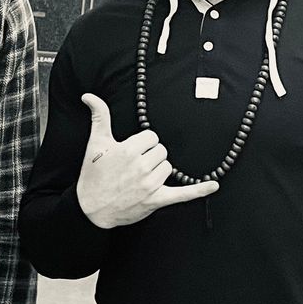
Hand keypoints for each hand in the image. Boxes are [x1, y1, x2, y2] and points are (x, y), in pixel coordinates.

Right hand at [75, 93, 217, 229]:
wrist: (90, 208)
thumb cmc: (93, 175)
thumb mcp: (95, 143)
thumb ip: (99, 116)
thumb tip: (89, 96)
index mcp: (128, 150)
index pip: (151, 137)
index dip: (143, 143)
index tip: (132, 151)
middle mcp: (141, 166)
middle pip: (161, 151)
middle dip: (150, 156)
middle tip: (134, 166)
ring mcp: (150, 184)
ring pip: (168, 167)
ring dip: (158, 170)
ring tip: (141, 177)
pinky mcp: (156, 200)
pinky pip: (182, 193)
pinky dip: (199, 190)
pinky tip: (213, 185)